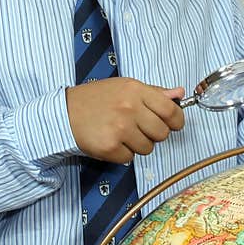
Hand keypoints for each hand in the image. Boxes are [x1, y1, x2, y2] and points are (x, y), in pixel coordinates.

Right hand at [67, 78, 185, 163]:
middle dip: (154, 134)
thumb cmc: (96, 99)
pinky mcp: (110, 147)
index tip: (174, 124)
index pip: (171, 110)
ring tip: (122, 133)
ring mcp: (119, 129)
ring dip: (138, 144)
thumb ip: (154, 92)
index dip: (177, 120)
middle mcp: (129, 108)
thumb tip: (179, 93)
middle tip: (139, 128)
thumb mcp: (125, 87)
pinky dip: (123, 153)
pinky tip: (112, 141)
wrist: (65, 113)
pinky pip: (130, 157)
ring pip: (148, 148)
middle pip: (162, 133)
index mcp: (135, 91)